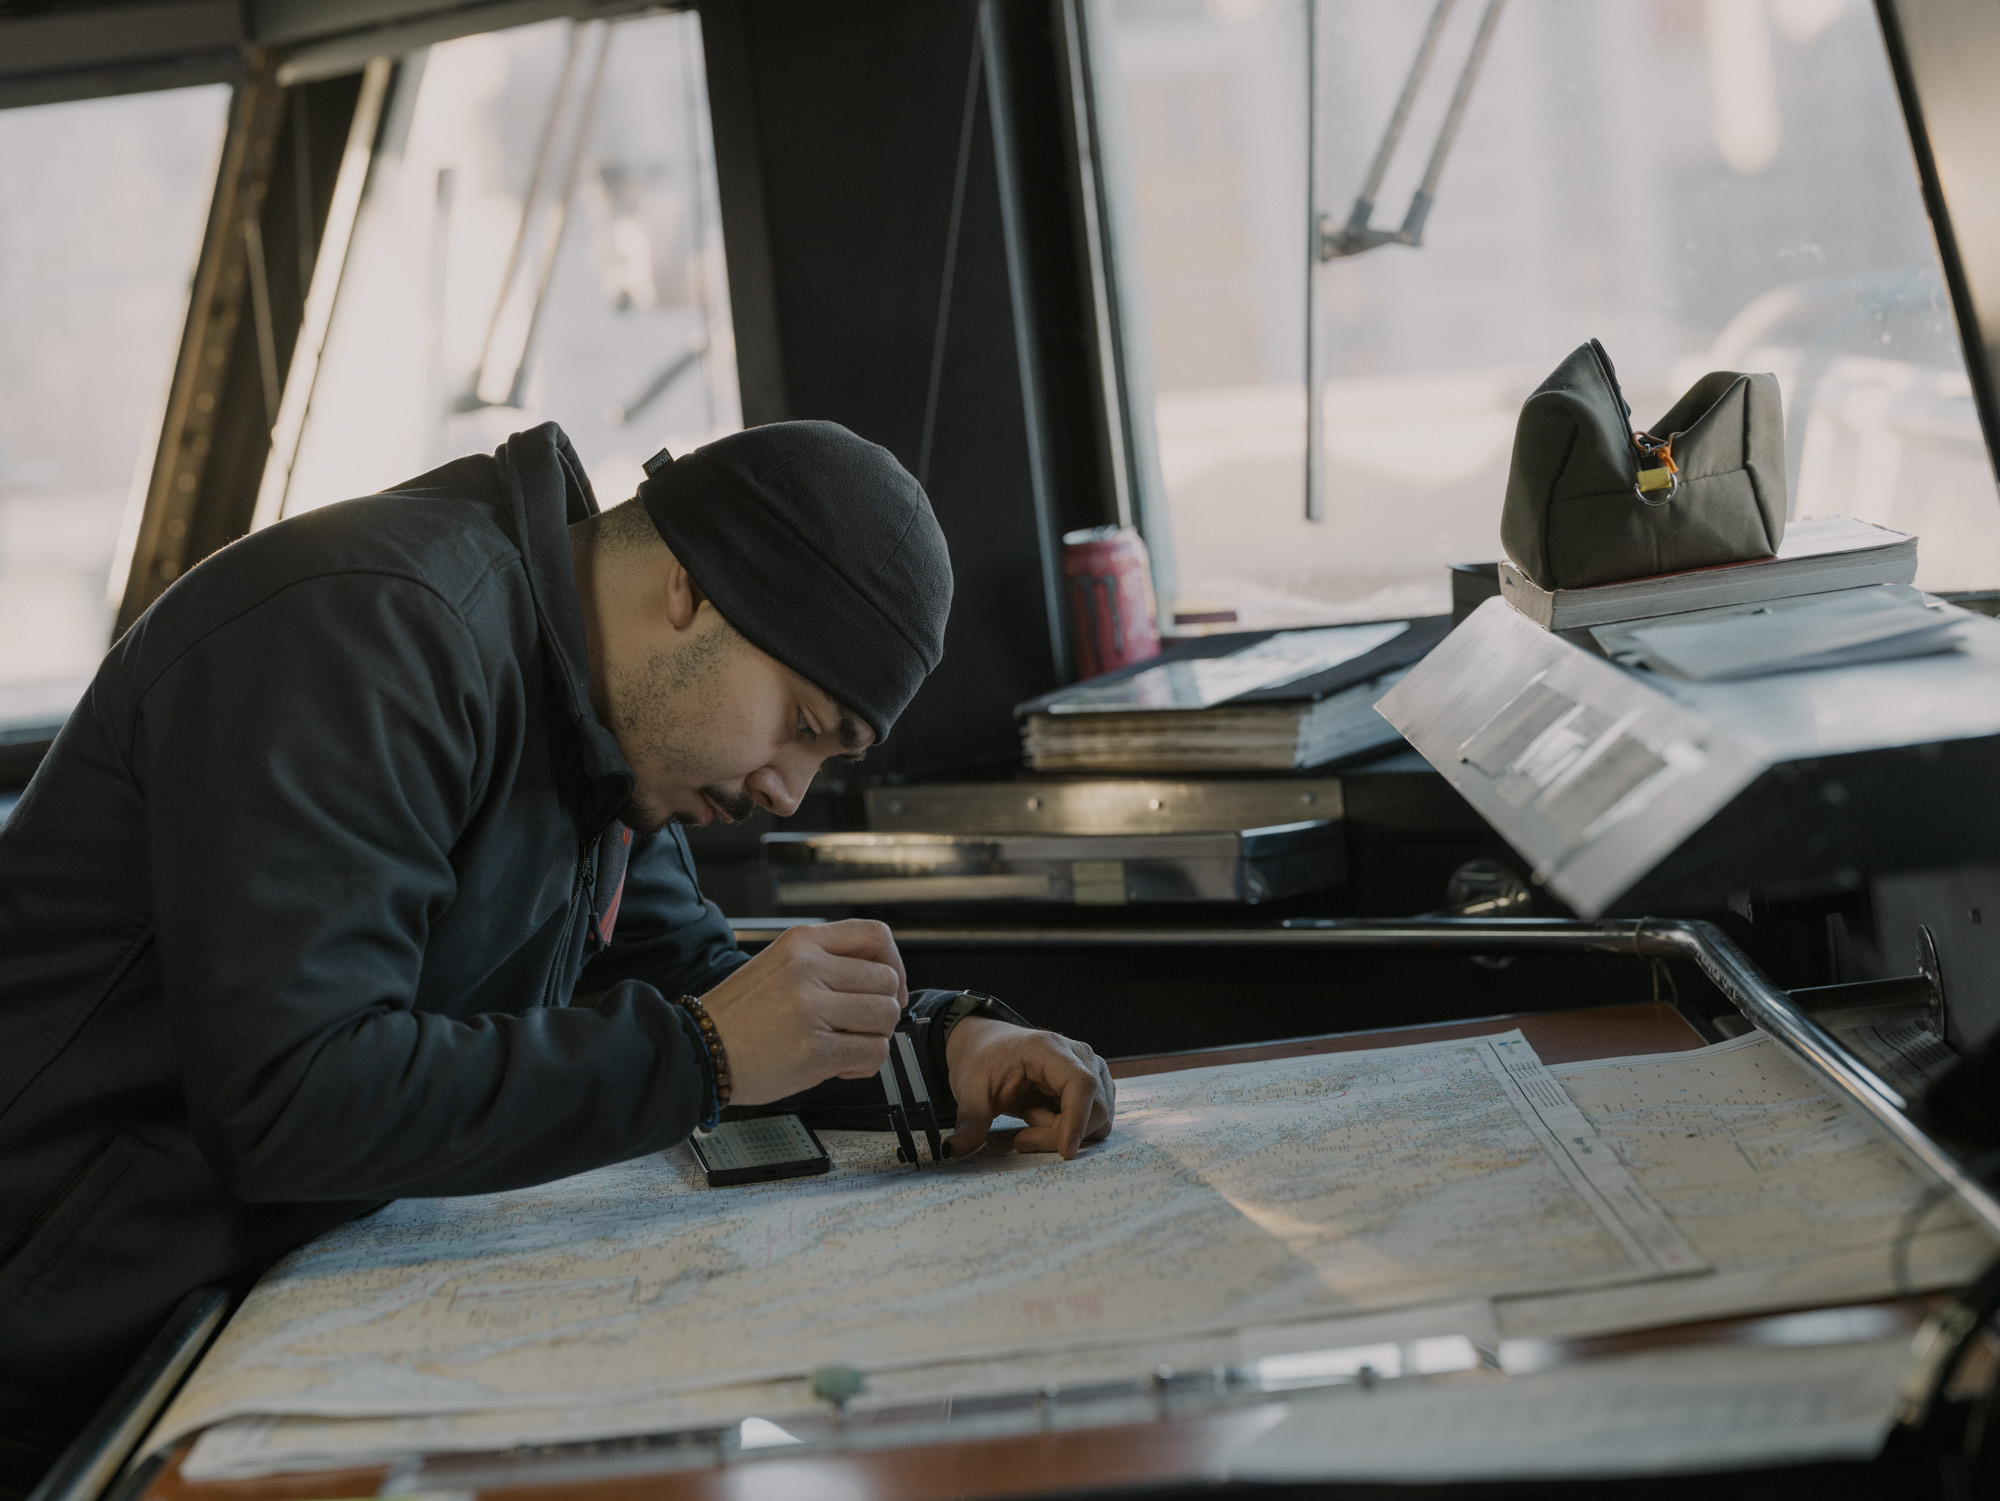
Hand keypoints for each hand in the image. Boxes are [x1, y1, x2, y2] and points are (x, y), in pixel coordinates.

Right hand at [699, 921, 907, 1105]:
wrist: (698, 1050)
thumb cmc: (736, 1015)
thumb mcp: (777, 964)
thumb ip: (824, 962)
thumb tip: (877, 977)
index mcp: (801, 943)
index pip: (875, 935)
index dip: (893, 963)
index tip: (887, 987)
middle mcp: (809, 969)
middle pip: (886, 980)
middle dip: (881, 1007)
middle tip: (860, 1025)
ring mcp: (812, 1009)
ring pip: (885, 1016)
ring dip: (874, 1036)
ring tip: (847, 1044)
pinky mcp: (816, 1050)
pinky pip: (873, 1052)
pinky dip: (865, 1064)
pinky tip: (840, 1065)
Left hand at [944, 1019, 1114, 1159]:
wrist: (987, 1046)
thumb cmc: (982, 1061)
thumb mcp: (970, 1090)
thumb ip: (968, 1121)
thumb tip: (952, 1150)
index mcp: (1049, 1049)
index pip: (1080, 1084)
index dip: (1077, 1119)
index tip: (1065, 1152)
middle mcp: (1080, 1056)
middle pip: (1092, 1108)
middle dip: (1057, 1133)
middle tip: (1022, 1134)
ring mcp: (1093, 1070)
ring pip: (1098, 1119)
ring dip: (1063, 1131)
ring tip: (1031, 1117)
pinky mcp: (1096, 1086)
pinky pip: (1096, 1120)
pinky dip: (1070, 1129)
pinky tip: (1044, 1117)